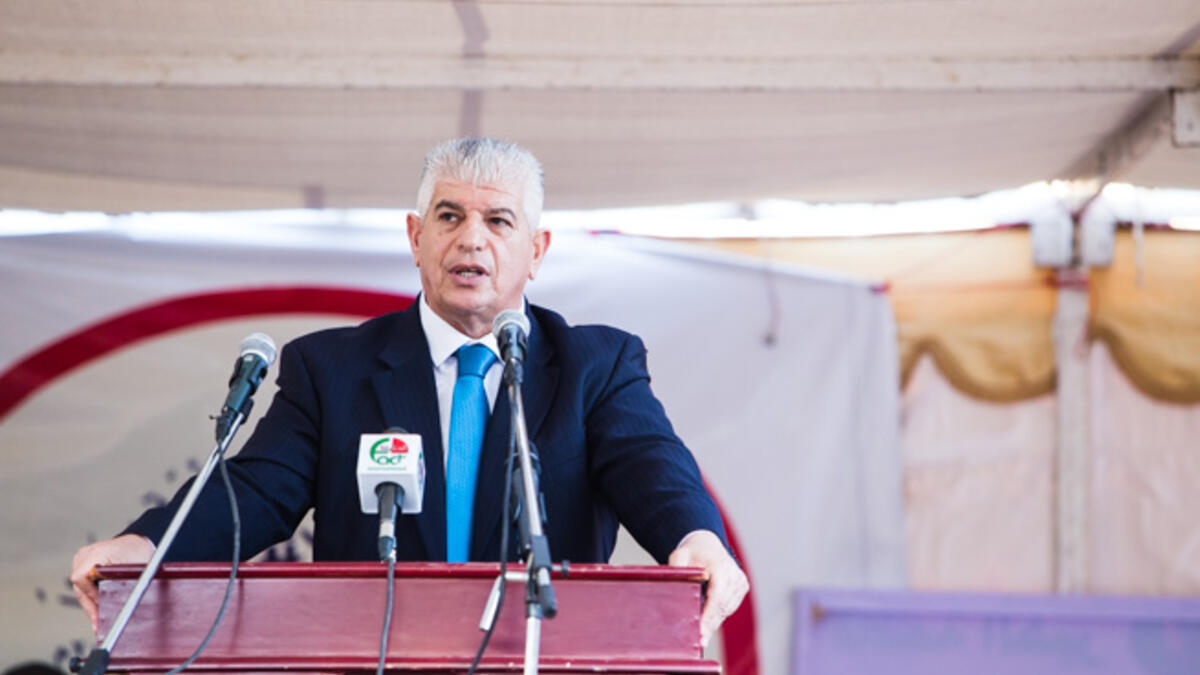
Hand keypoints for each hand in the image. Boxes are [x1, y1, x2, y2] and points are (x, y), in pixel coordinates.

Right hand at [70, 534, 154, 632]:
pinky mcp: (81, 565)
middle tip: (99, 625)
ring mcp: (81, 560)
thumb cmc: (138, 553)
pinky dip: (91, 598)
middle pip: (79, 587)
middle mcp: (85, 555)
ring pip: (80, 589)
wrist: (137, 543)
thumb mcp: (134, 569)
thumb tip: (124, 608)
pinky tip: (98, 612)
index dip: (91, 595)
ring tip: (99, 623)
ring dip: (90, 605)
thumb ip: (125, 585)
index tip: (101, 608)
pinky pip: (83, 586)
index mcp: (97, 552)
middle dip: (90, 607)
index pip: (81, 578)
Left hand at [667, 530, 748, 647]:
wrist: (707, 545)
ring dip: (714, 622)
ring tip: (701, 635)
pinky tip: (707, 623)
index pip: (717, 596)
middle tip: (699, 641)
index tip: (700, 632)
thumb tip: (674, 586)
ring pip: (726, 610)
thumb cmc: (692, 552)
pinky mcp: (742, 588)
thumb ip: (676, 569)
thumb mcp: (679, 555)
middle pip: (722, 606)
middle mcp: (734, 574)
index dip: (709, 616)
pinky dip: (718, 616)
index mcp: (721, 566)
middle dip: (709, 624)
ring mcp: (740, 582)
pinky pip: (729, 607)